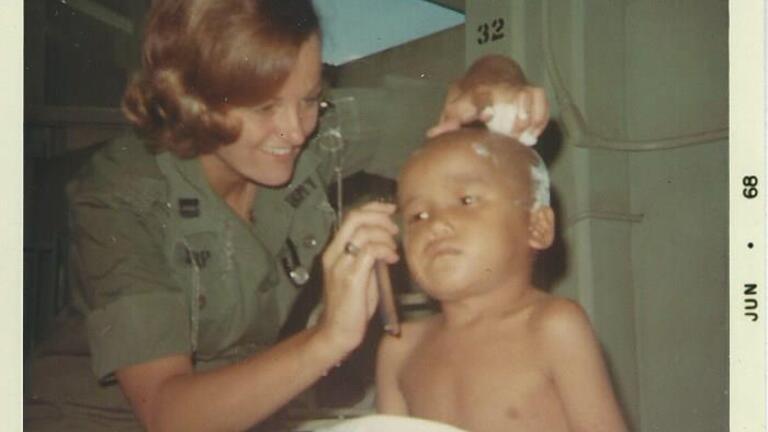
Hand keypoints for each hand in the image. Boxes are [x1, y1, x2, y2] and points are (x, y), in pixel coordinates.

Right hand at [317, 202, 399, 355]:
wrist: (337, 332)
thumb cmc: (350, 306)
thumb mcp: (361, 275)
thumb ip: (369, 257)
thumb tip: (387, 241)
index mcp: (334, 251)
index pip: (350, 217)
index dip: (372, 208)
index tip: (389, 209)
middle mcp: (334, 254)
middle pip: (355, 218)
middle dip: (380, 217)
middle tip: (394, 227)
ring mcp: (341, 265)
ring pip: (364, 232)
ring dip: (385, 235)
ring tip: (393, 248)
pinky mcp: (351, 277)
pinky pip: (370, 251)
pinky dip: (385, 250)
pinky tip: (392, 259)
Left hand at [428, 56, 548, 140]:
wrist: (490, 73)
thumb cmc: (469, 96)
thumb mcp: (454, 106)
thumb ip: (447, 121)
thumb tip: (432, 136)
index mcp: (476, 91)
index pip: (480, 96)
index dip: (484, 105)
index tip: (487, 116)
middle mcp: (498, 87)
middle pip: (509, 98)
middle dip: (510, 120)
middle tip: (507, 138)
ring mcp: (516, 87)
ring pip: (528, 97)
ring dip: (526, 120)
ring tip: (520, 139)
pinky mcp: (532, 90)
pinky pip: (541, 101)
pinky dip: (540, 119)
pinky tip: (532, 134)